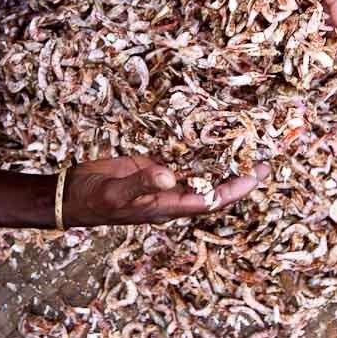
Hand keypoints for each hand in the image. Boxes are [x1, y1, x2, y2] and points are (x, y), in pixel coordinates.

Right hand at [63, 156, 266, 226]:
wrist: (71, 195)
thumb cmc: (93, 201)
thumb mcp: (115, 194)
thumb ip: (141, 184)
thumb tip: (170, 175)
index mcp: (168, 205)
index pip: (213, 199)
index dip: (238, 188)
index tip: (259, 172)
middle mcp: (171, 193)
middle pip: (214, 185)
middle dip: (239, 173)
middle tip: (265, 155)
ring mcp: (162, 179)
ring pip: (200, 170)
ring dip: (221, 159)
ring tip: (246, 141)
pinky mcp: (151, 165)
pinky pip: (180, 156)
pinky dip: (196, 146)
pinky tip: (211, 132)